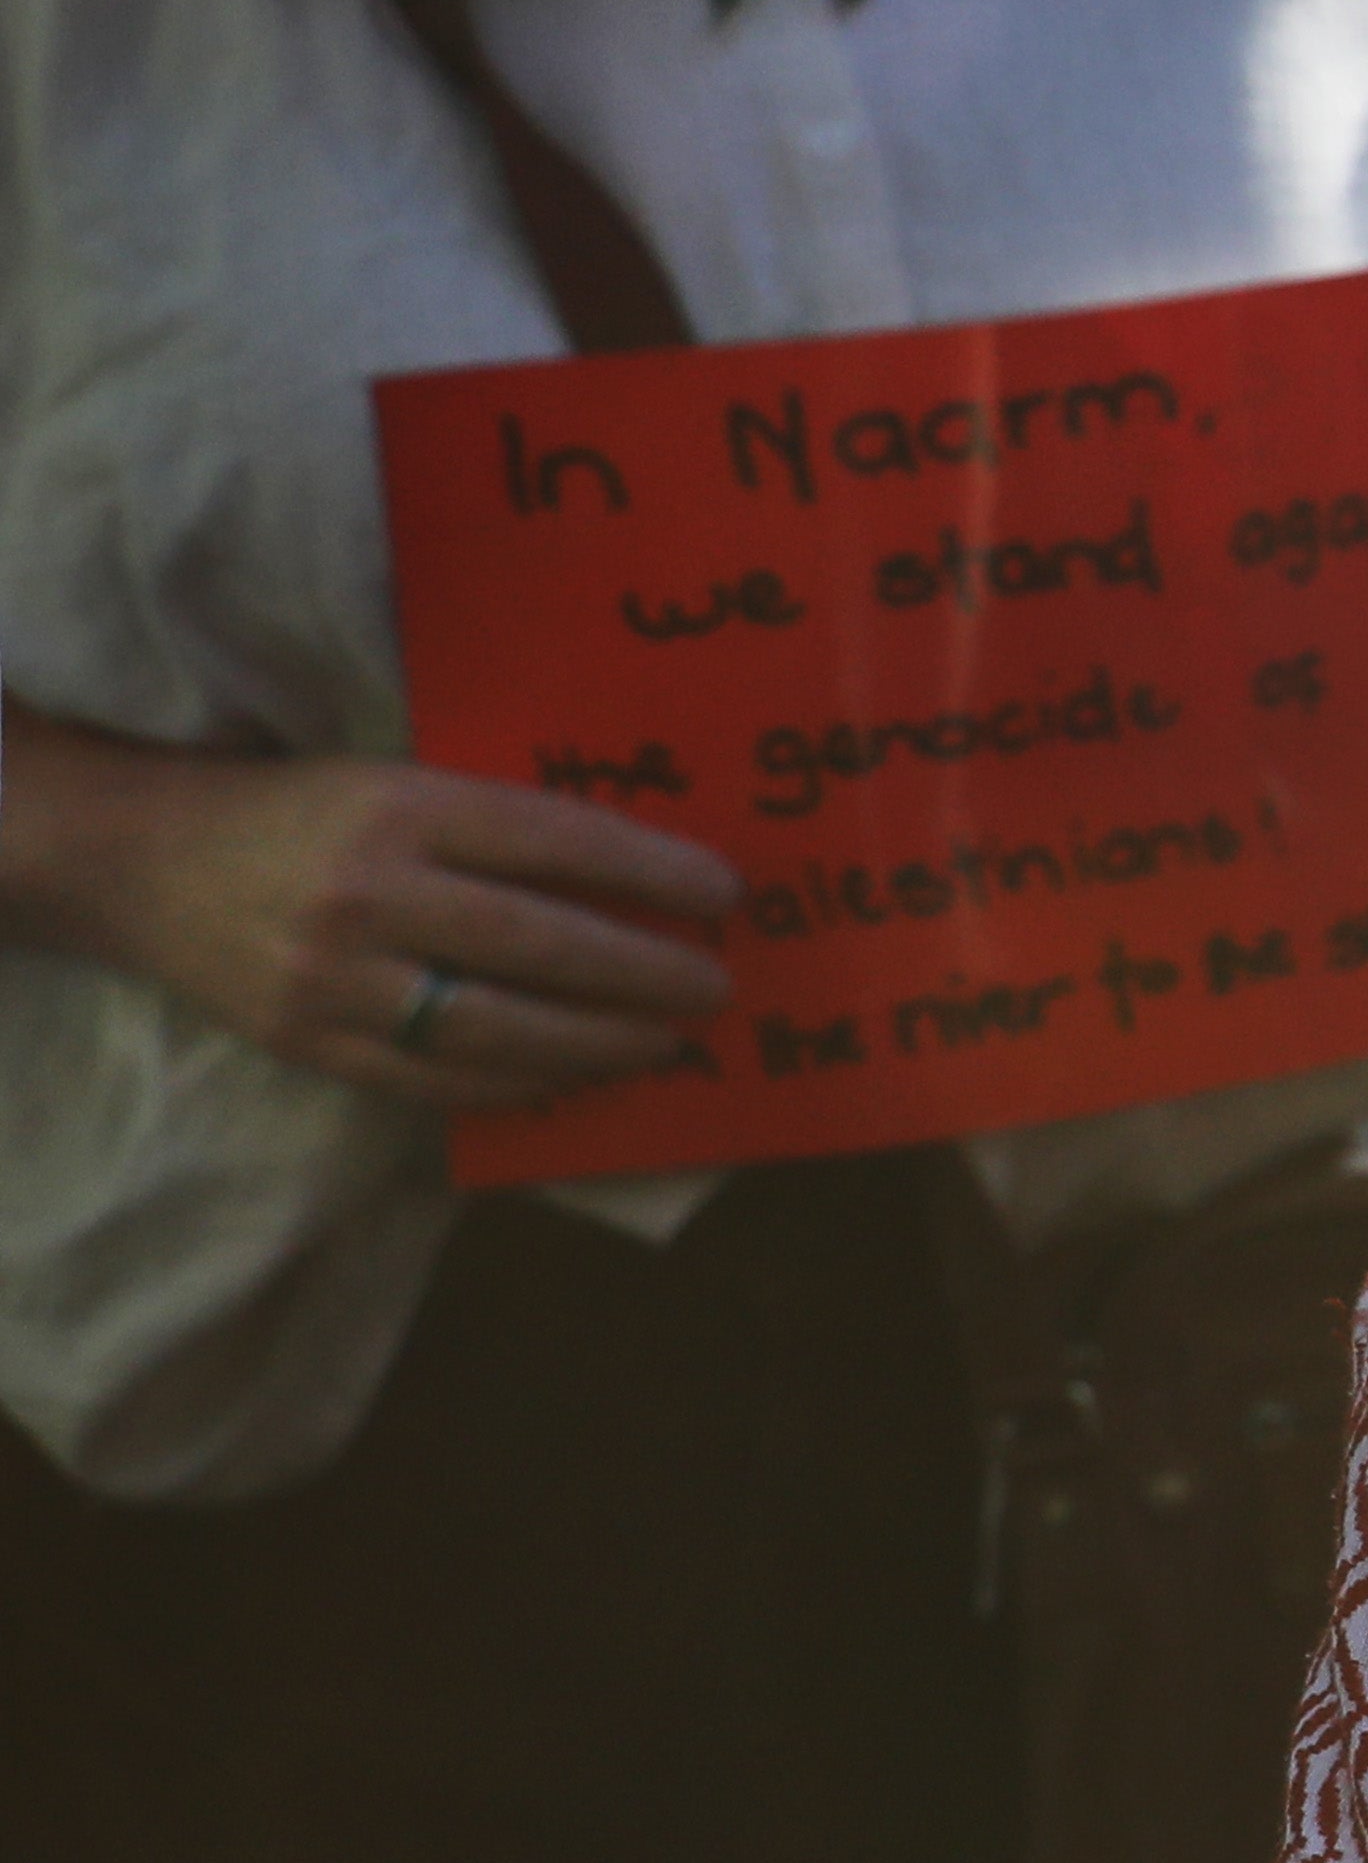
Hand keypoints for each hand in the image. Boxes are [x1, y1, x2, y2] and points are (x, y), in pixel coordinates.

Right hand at [0, 733, 736, 1109]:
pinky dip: (519, 1082)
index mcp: (401, 807)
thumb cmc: (302, 811)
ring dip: (596, 1042)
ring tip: (666, 1042)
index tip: (727, 895)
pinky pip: (436, 1079)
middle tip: (716, 986)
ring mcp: (335, 979)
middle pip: (538, 943)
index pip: (554, 841)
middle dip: (643, 972)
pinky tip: (577, 1078)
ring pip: (494, 1027)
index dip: (650, 871)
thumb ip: (496, 823)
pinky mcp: (309, 1044)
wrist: (144, 861)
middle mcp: (369, 893)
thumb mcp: (397, 780)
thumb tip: (640, 874)